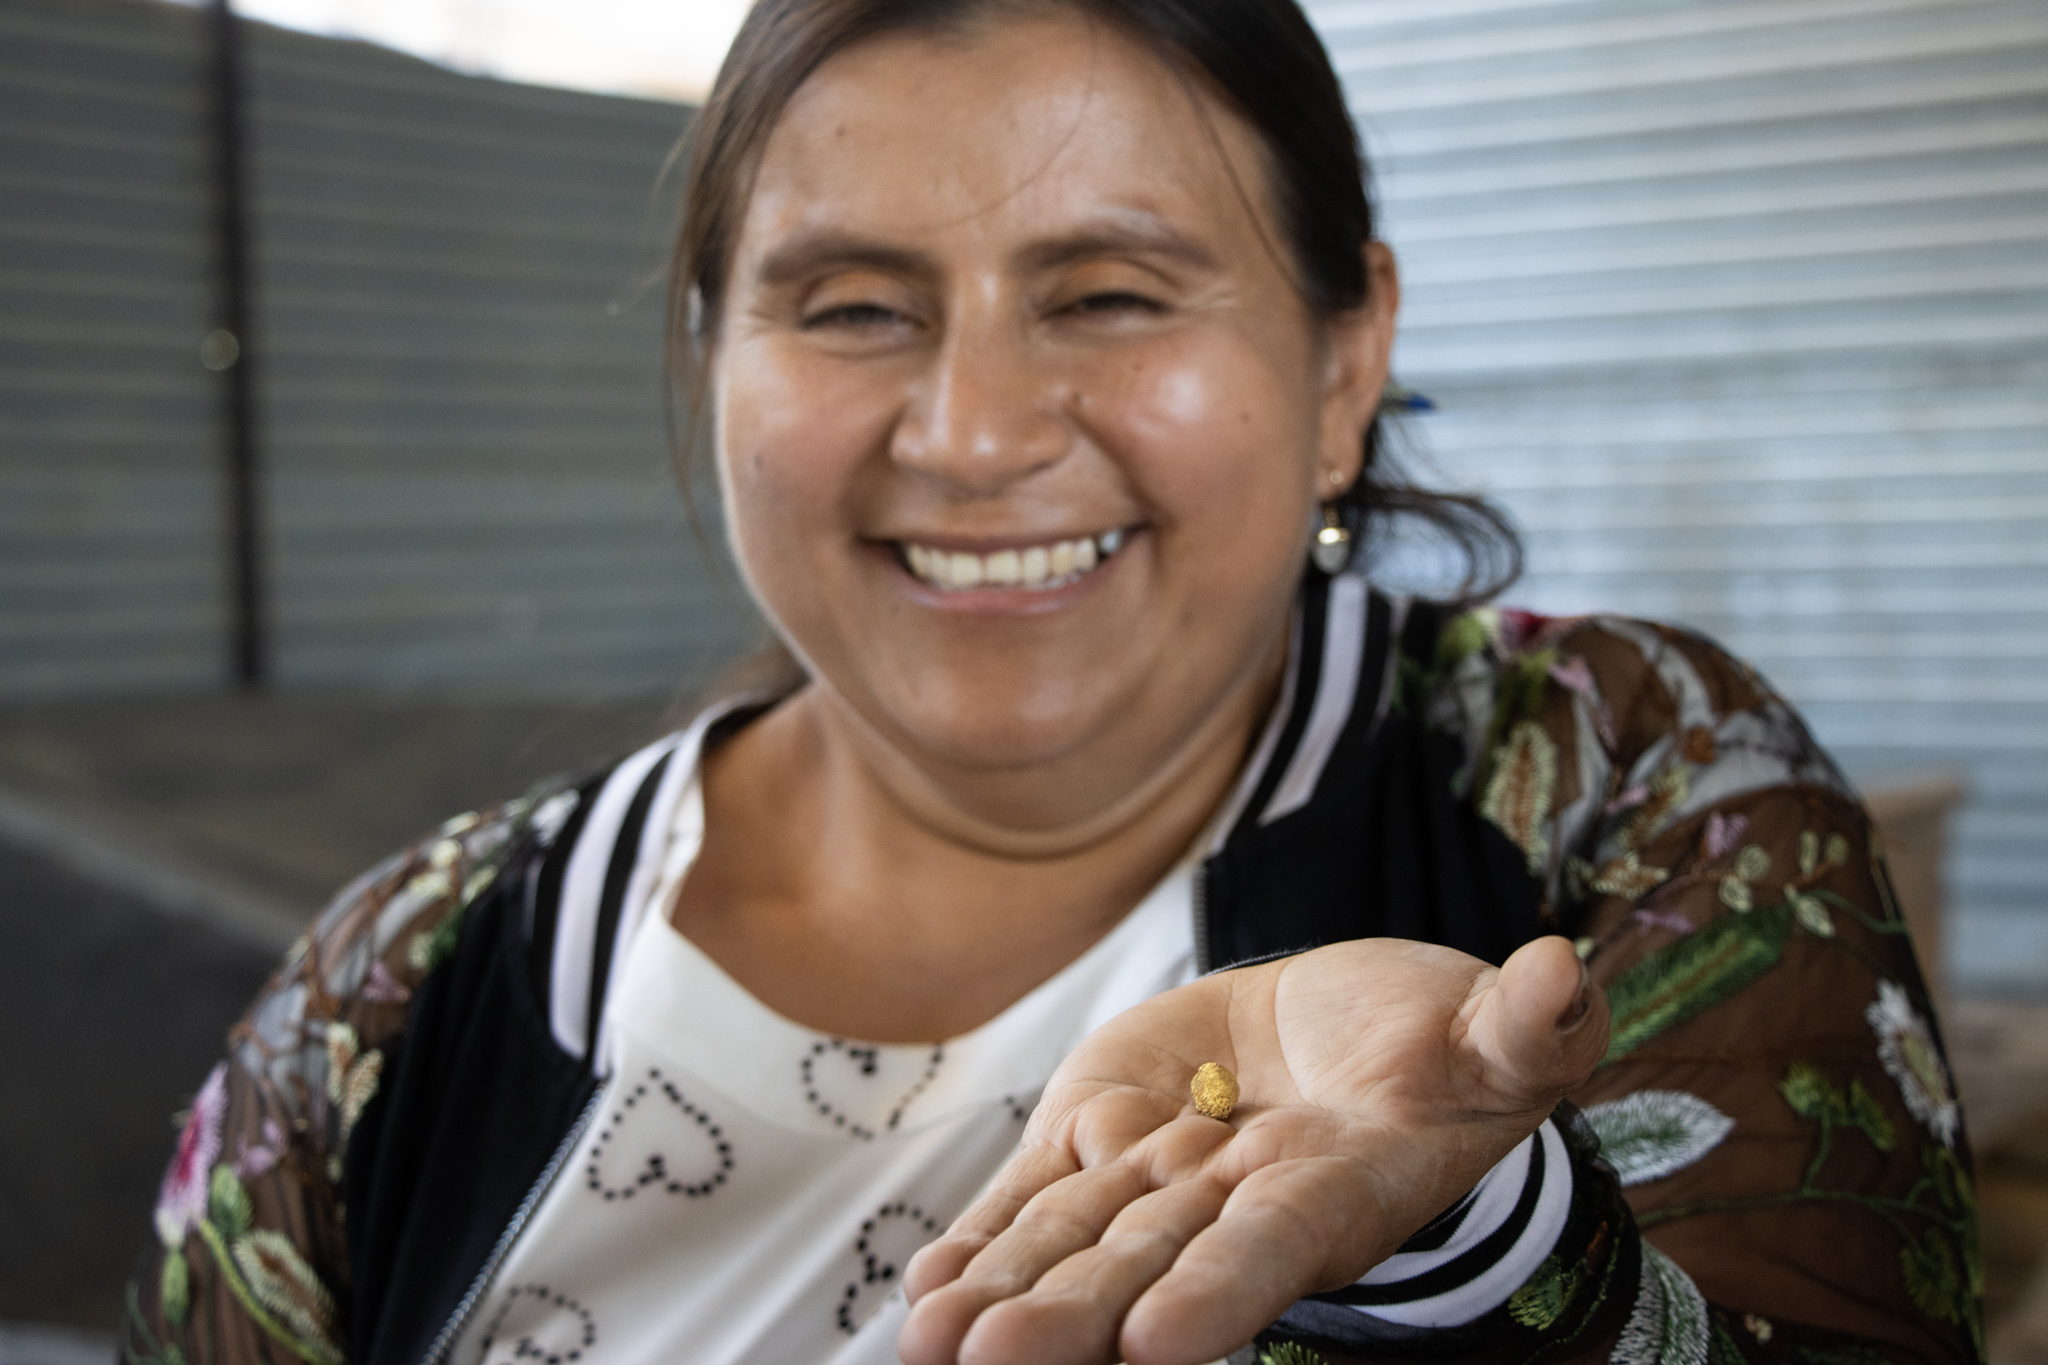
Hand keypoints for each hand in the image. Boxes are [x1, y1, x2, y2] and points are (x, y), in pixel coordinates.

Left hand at [899, 934, 1605, 1364]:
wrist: (1346, 1029)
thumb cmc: (1441, 1048)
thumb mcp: (1496, 1036)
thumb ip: (1524, 1027)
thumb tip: (1566, 974)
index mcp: (1336, 1189)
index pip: (1274, 1245)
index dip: (1222, 1291)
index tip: (1160, 1342)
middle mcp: (1234, 1203)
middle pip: (1146, 1263)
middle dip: (1070, 1313)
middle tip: (994, 1361)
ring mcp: (1161, 1174)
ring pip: (1072, 1237)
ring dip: (1001, 1290)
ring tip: (925, 1342)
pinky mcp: (1102, 1132)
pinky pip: (1033, 1196)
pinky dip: (982, 1238)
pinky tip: (924, 1289)